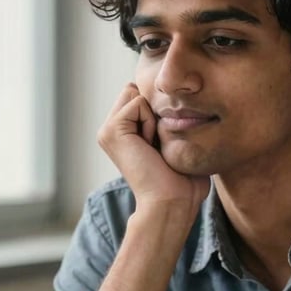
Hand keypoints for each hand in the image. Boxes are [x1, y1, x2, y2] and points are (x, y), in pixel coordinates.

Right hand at [98, 84, 208, 214]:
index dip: (159, 110)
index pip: (141, 94)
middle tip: (158, 144)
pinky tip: (149, 146)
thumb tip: (175, 98)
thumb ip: (166, 118)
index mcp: (123, 132)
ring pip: (135, 93)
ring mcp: (107, 130)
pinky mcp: (111, 131)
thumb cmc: (183, 178)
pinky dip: (150, 122)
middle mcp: (111, 130)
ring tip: (154, 146)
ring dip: (153, 117)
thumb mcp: (174, 141)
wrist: (171, 201)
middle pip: (136, 89)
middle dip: (154, 110)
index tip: (163, 142)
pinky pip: (137, 102)